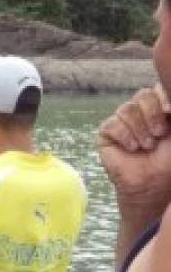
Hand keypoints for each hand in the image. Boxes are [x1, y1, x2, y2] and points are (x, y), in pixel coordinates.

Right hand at [98, 85, 170, 211]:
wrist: (153, 182)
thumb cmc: (169, 160)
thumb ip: (170, 111)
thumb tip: (167, 101)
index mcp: (159, 107)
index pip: (157, 88)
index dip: (163, 97)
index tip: (170, 112)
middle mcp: (140, 111)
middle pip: (142, 95)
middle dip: (153, 114)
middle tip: (160, 134)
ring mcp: (122, 121)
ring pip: (127, 109)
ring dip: (140, 129)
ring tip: (147, 146)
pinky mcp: (107, 133)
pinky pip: (113, 124)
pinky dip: (125, 136)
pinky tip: (132, 148)